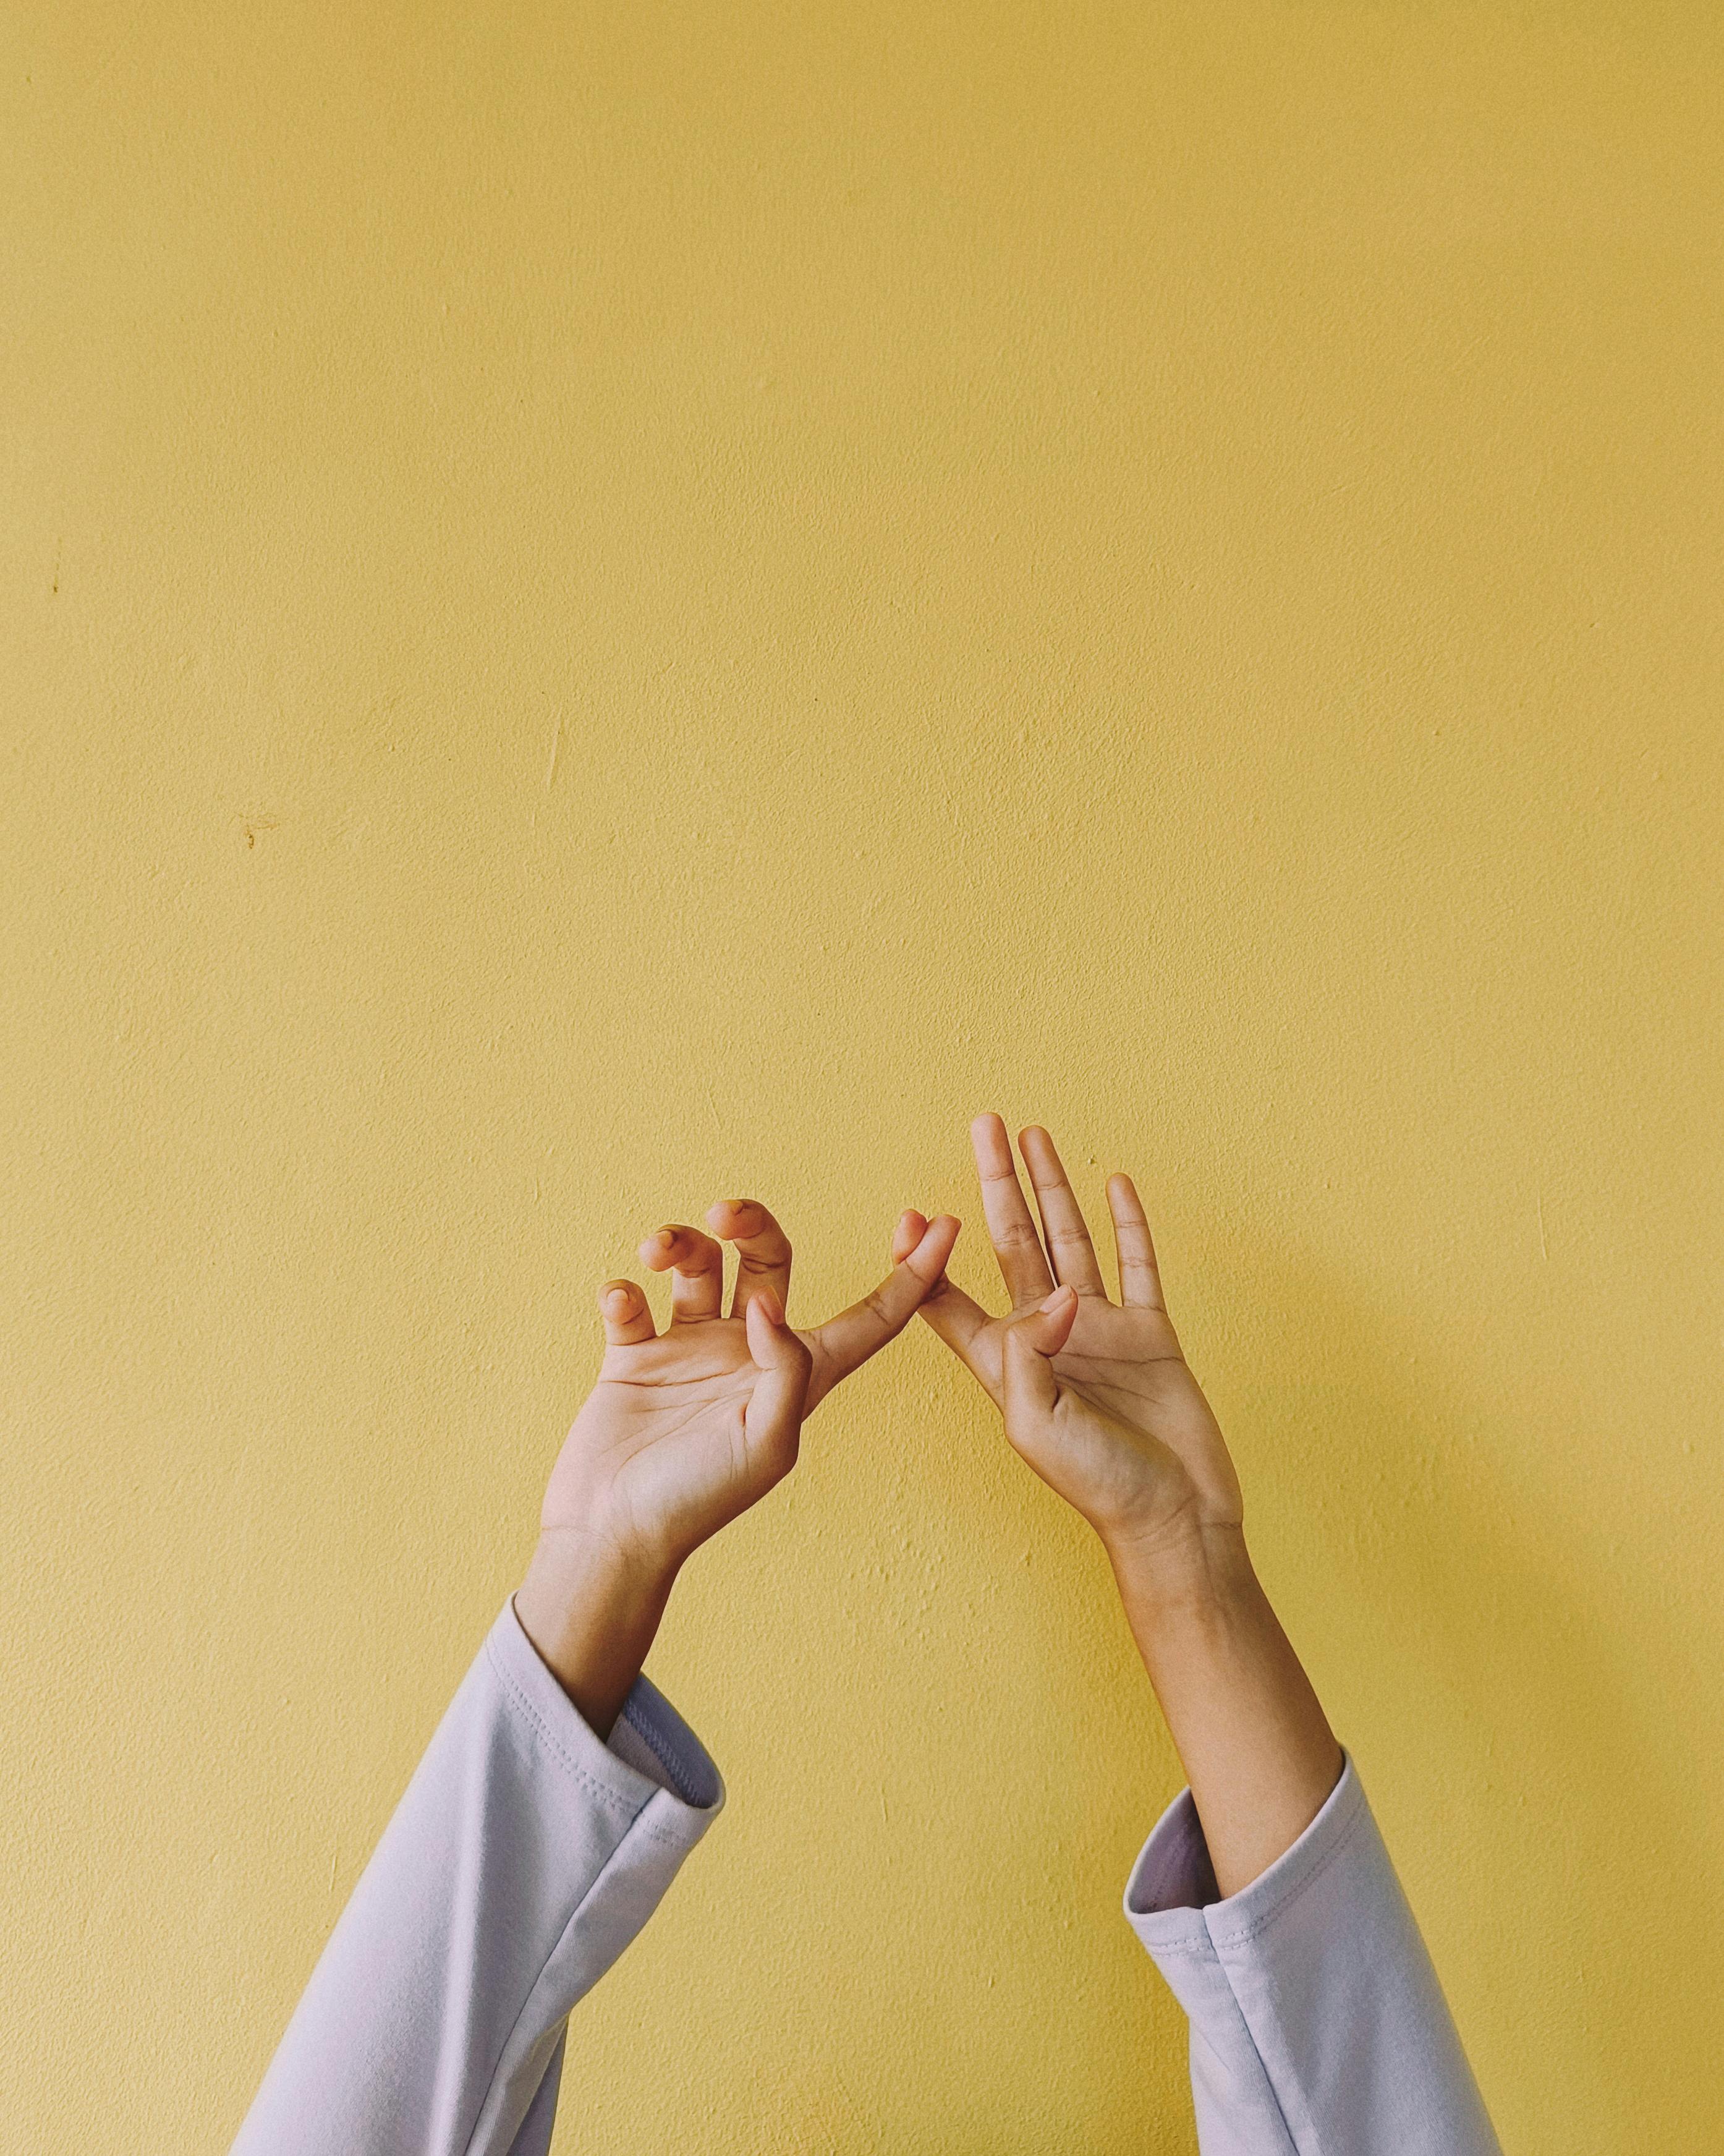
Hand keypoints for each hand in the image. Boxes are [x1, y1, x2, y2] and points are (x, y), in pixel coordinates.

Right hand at [518, 1198, 958, 1732]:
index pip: (872, 1316)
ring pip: (700, 1265)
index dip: (912, 1273)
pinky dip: (624, 1290)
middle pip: (771, 1261)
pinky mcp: (637, 1355)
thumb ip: (785, 1370)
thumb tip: (770, 1303)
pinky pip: (634, 1300)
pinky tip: (622, 1303)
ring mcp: (693, 1349)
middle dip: (754, 1224)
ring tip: (658, 1250)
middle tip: (725, 1213)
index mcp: (800, 1375)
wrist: (613, 1533)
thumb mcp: (764, 1445)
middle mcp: (750, 1350)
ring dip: (681, 1242)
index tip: (944, 1221)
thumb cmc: (697, 1502)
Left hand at [907, 1116, 1339, 1891]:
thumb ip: (1029, 1356)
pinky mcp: (1150, 1334)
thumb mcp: (1037, 1426)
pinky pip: (1138, 1264)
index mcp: (1005, 1361)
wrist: (1175, 1521)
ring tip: (1035, 1135)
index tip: (904, 1210)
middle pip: (1014, 1241)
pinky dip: (1128, 1224)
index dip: (926, 1256)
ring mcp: (1100, 1331)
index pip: (953, 1297)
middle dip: (996, 1183)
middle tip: (983, 1124)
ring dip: (1053, 1187)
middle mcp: (1047, 1335)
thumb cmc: (1098, 1486)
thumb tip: (1055, 1297)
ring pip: (1071, 1239)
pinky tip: (1114, 1183)